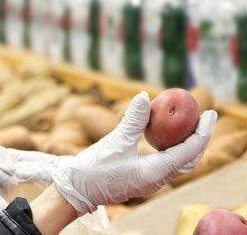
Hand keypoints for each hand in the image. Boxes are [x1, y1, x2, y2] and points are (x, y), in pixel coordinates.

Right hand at [52, 91, 216, 215]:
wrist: (77, 189)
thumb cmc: (95, 168)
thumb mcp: (115, 140)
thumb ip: (134, 120)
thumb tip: (144, 96)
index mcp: (156, 173)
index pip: (189, 151)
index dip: (202, 131)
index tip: (209, 113)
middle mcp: (158, 180)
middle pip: (189, 159)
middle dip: (199, 137)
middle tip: (203, 115)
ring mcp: (151, 182)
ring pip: (178, 163)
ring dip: (186, 144)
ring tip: (189, 124)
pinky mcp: (142, 180)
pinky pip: (165, 164)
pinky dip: (171, 149)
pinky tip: (166, 137)